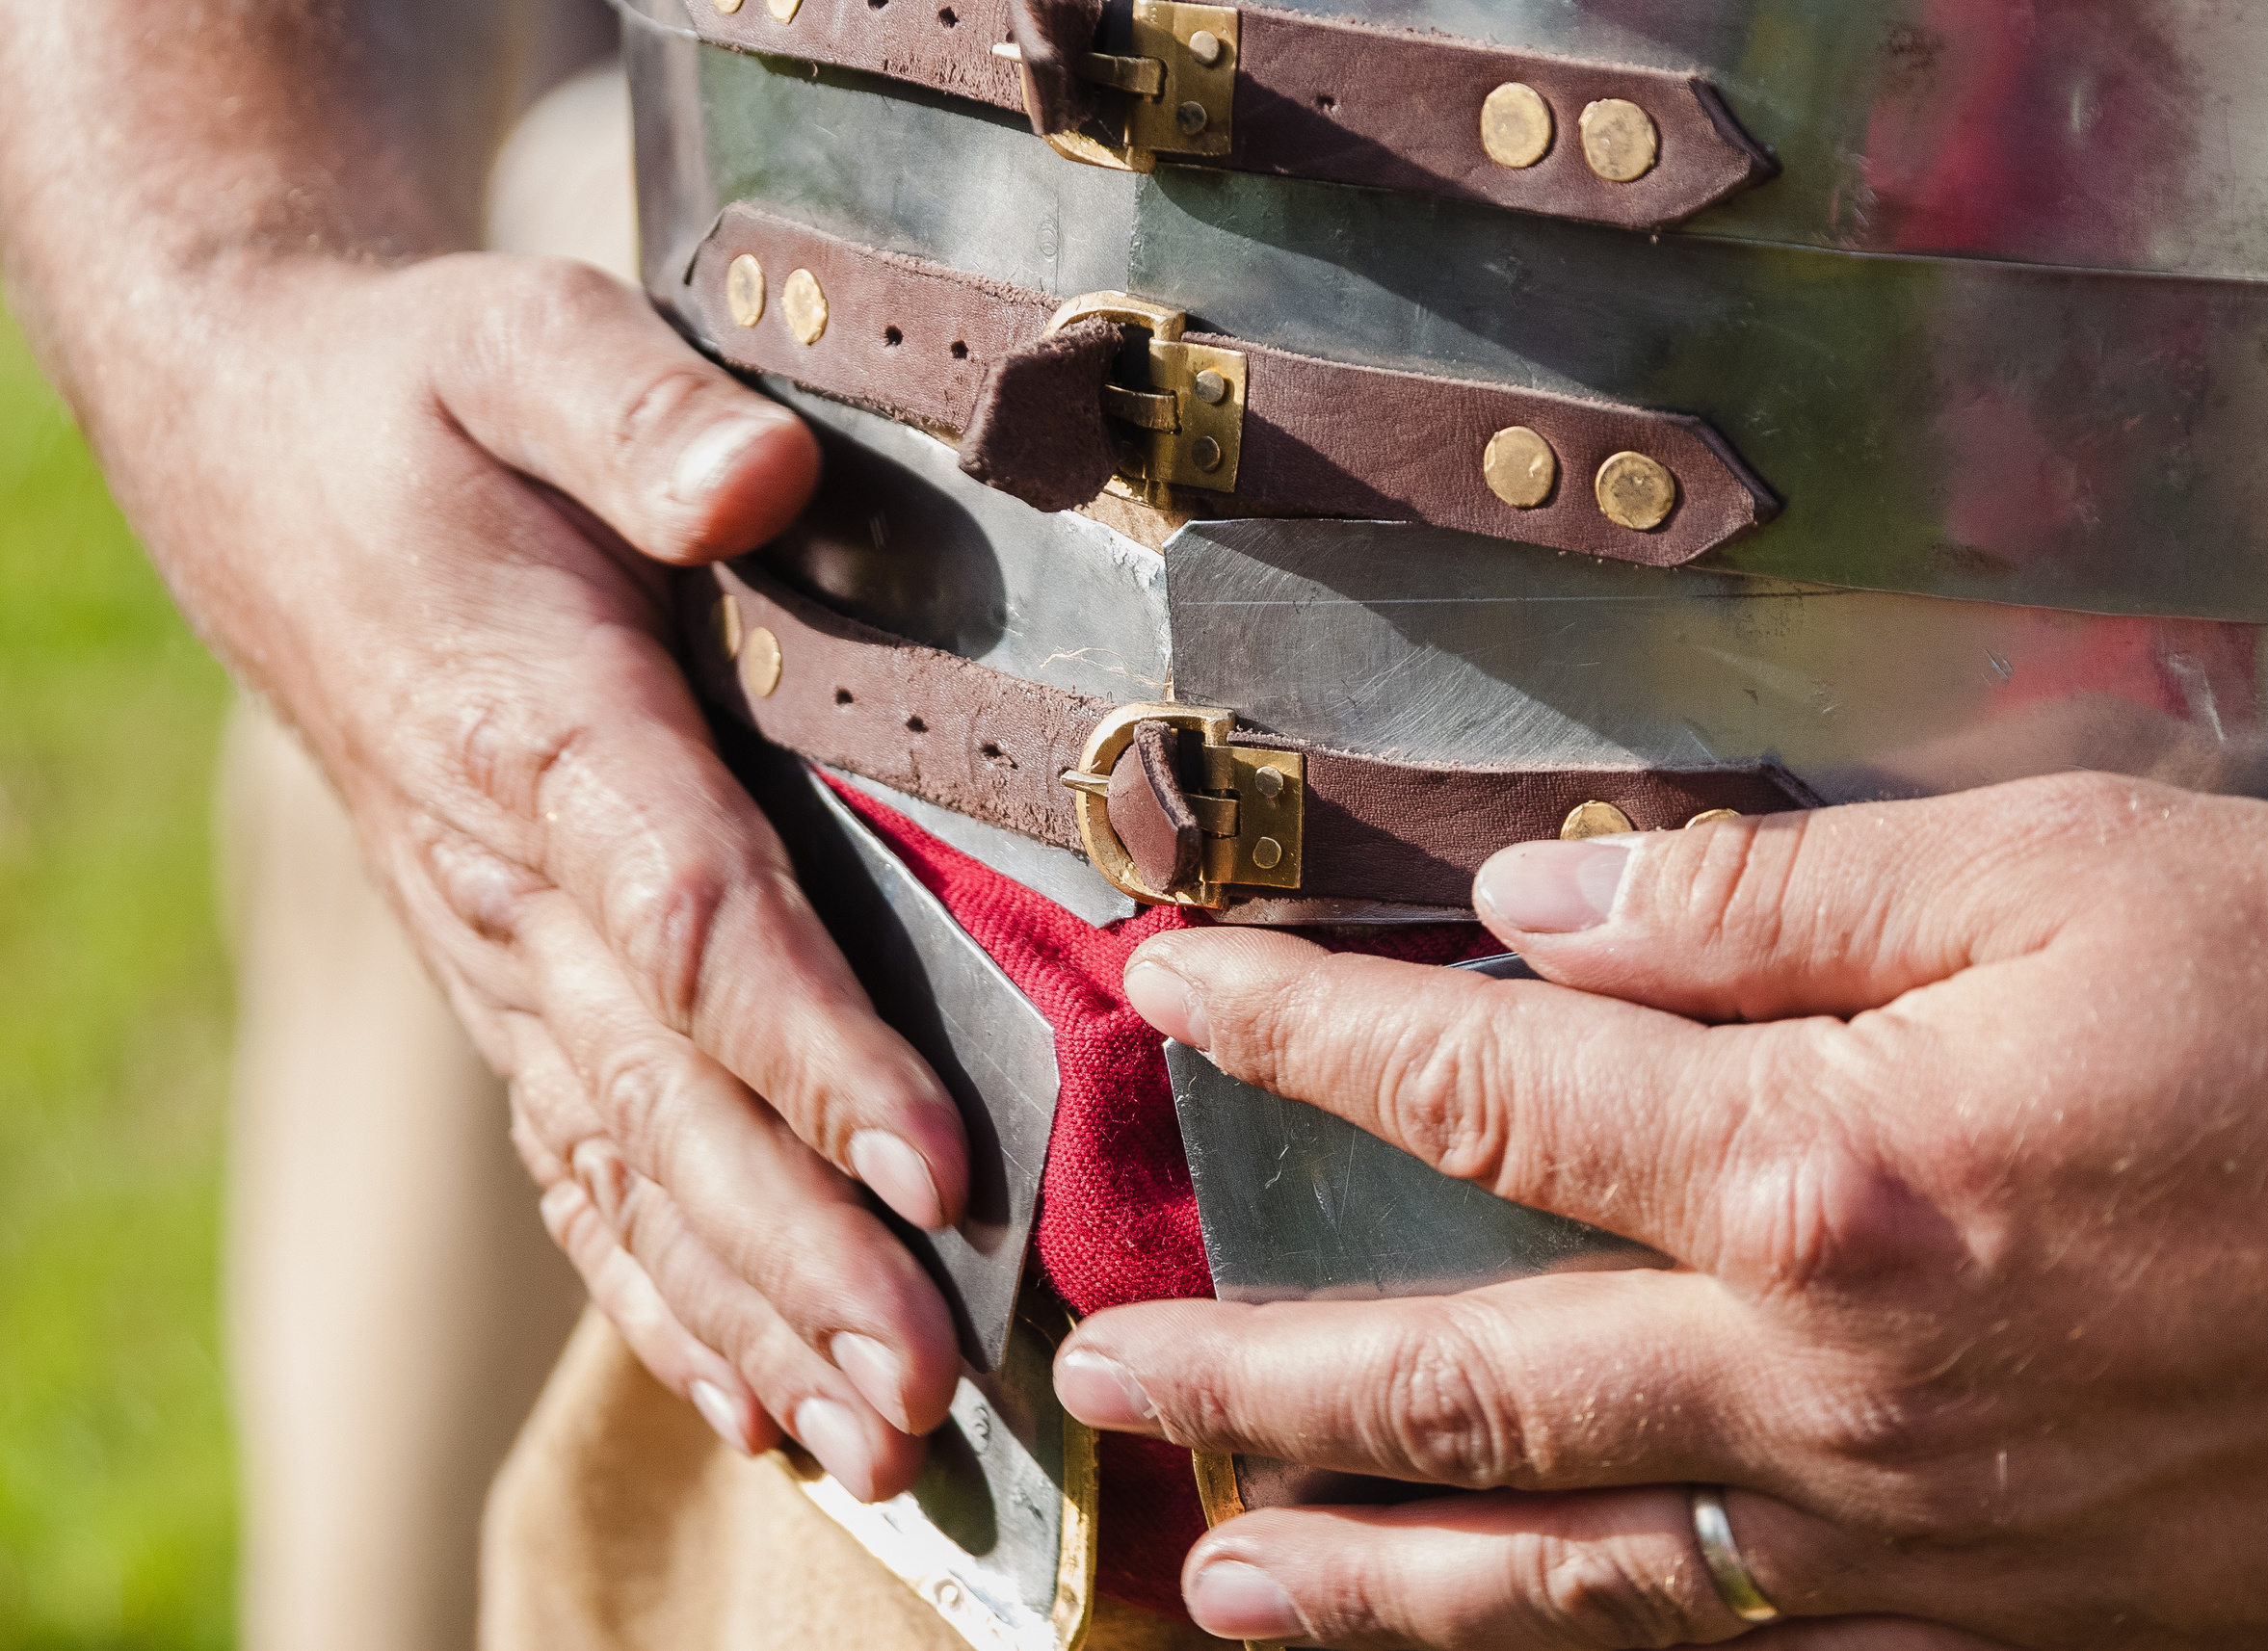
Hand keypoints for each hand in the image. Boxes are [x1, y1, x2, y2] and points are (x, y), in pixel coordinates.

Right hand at [120, 251, 966, 1497]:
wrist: (268, 465)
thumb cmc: (424, 402)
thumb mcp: (519, 339)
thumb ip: (631, 410)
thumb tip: (756, 478)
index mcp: (541, 730)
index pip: (692, 921)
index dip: (811, 1054)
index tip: (933, 1171)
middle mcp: (512, 881)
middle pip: (668, 1099)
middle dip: (799, 1253)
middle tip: (927, 1393)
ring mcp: (501, 953)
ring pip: (626, 1167)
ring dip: (748, 1314)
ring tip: (876, 1446)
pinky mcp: (509, 979)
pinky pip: (579, 1163)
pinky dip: (659, 1294)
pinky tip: (751, 1397)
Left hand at [1064, 775, 2267, 1648]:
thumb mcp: (2065, 874)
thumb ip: (1770, 892)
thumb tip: (1545, 908)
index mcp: (1814, 1167)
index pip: (1472, 1085)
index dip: (1296, 1033)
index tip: (1172, 997)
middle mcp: (1817, 1379)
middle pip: (1459, 1384)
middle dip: (1255, 1375)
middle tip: (1103, 1374)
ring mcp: (1898, 1533)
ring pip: (1570, 1573)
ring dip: (1372, 1577)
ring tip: (1223, 1580)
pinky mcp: (1999, 1619)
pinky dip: (1596, 1650)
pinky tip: (1514, 1645)